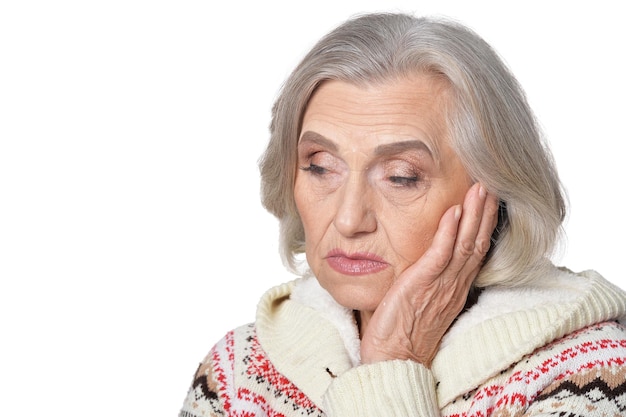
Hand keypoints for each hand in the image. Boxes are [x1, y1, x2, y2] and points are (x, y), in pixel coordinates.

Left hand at [360, 183, 498, 366]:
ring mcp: (441, 286)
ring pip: (465, 244)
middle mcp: (454, 285)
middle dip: (484, 212)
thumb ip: (428, 280)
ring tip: (479, 188)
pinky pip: (440, 256)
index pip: (475, 251)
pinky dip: (448, 233)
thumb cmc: (403, 331)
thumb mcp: (422, 301)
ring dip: (473, 214)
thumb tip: (424, 261)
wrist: (393, 358)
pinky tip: (453, 212)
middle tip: (490, 184)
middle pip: (477, 243)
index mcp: (455, 288)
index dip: (483, 225)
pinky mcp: (423, 286)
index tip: (487, 201)